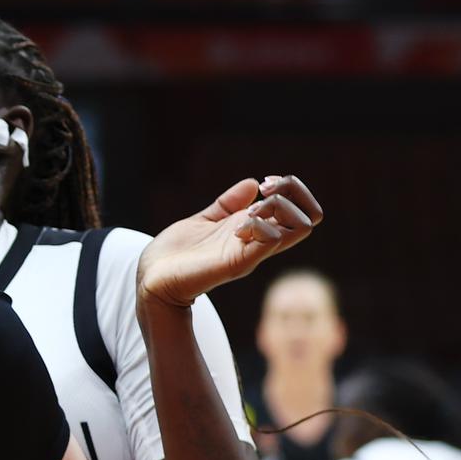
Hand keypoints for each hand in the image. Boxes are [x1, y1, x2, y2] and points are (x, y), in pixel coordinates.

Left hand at [137, 175, 323, 309]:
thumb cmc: (177, 253)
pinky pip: (270, 240)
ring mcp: (251, 253)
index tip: (266, 181)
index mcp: (255, 231)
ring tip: (250, 209)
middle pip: (308, 217)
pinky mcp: (237, 263)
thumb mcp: (206, 220)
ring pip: (298, 227)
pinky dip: (261, 224)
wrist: (152, 278)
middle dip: (291, 192)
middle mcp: (259, 243)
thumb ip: (227, 205)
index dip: (292, 189)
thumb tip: (252, 183)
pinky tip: (238, 225)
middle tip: (264, 189)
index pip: (301, 211)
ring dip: (278, 207)